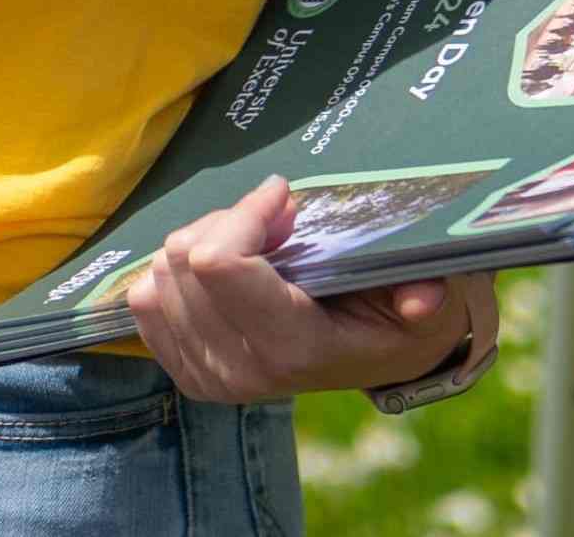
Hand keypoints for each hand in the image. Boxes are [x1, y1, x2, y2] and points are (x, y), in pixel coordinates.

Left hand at [116, 178, 493, 405]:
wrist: (378, 358)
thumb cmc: (399, 314)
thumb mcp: (431, 297)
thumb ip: (426, 292)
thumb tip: (419, 299)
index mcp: (294, 348)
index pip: (218, 265)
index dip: (246, 213)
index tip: (285, 197)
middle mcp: (242, 370)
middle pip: (183, 258)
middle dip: (230, 223)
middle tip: (276, 223)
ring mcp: (209, 376)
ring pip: (159, 271)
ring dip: (205, 242)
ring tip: (256, 248)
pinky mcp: (186, 370)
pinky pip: (142, 299)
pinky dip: (179, 271)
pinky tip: (225, 272)